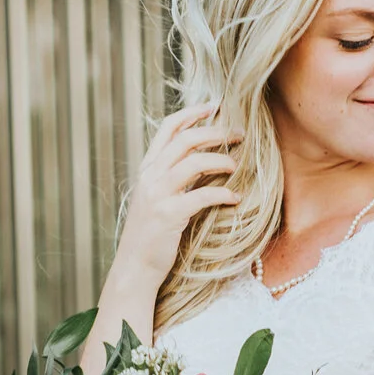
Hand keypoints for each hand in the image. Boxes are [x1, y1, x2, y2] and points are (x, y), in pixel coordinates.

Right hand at [111, 101, 242, 287]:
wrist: (134, 268)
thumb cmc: (151, 235)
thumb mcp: (157, 199)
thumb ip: (172, 178)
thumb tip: (202, 161)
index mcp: (147, 168)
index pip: (169, 128)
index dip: (192, 113)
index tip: (215, 106)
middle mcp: (150, 176)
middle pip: (186, 140)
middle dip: (215, 132)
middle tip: (239, 134)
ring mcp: (158, 194)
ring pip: (193, 162)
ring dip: (221, 160)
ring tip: (237, 165)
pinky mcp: (169, 215)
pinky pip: (202, 195)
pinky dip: (223, 194)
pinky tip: (235, 198)